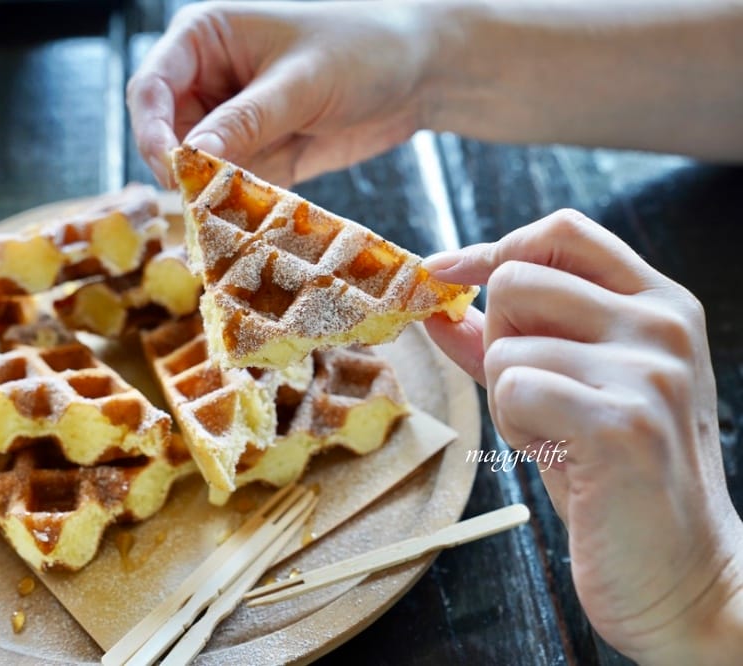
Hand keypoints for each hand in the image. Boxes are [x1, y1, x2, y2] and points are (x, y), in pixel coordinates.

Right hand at [127, 0, 442, 186]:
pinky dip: (242, 205)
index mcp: (205, 38)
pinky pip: (234, 187)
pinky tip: (258, 218)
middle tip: (204, 204)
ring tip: (235, 217)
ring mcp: (235, 121)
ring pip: (200, 168)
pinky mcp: (260, 154)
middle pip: (169, 135)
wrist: (424, 70)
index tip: (170, 170)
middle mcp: (210, 79)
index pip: (151, 87)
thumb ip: (244, 120)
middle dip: (184, 171)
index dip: (150, 131)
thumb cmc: (365, 47)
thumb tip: (188, 157)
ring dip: (213, 194)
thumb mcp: (301, 82)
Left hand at [422, 209, 742, 663]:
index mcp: (657, 303)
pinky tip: (560, 456)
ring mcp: (649, 370)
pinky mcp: (622, 422)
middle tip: (536, 395)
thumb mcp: (563, 387)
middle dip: (500, 339)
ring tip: (557, 435)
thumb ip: (505, 338)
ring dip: (508, 397)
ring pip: (506, 343)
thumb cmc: (614, 475)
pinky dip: (515, 427)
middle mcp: (662, 323)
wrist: (679, 572)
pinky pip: (512, 387)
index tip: (444, 272)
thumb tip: (435, 303)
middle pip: (518, 277)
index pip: (562, 232)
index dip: (492, 247)